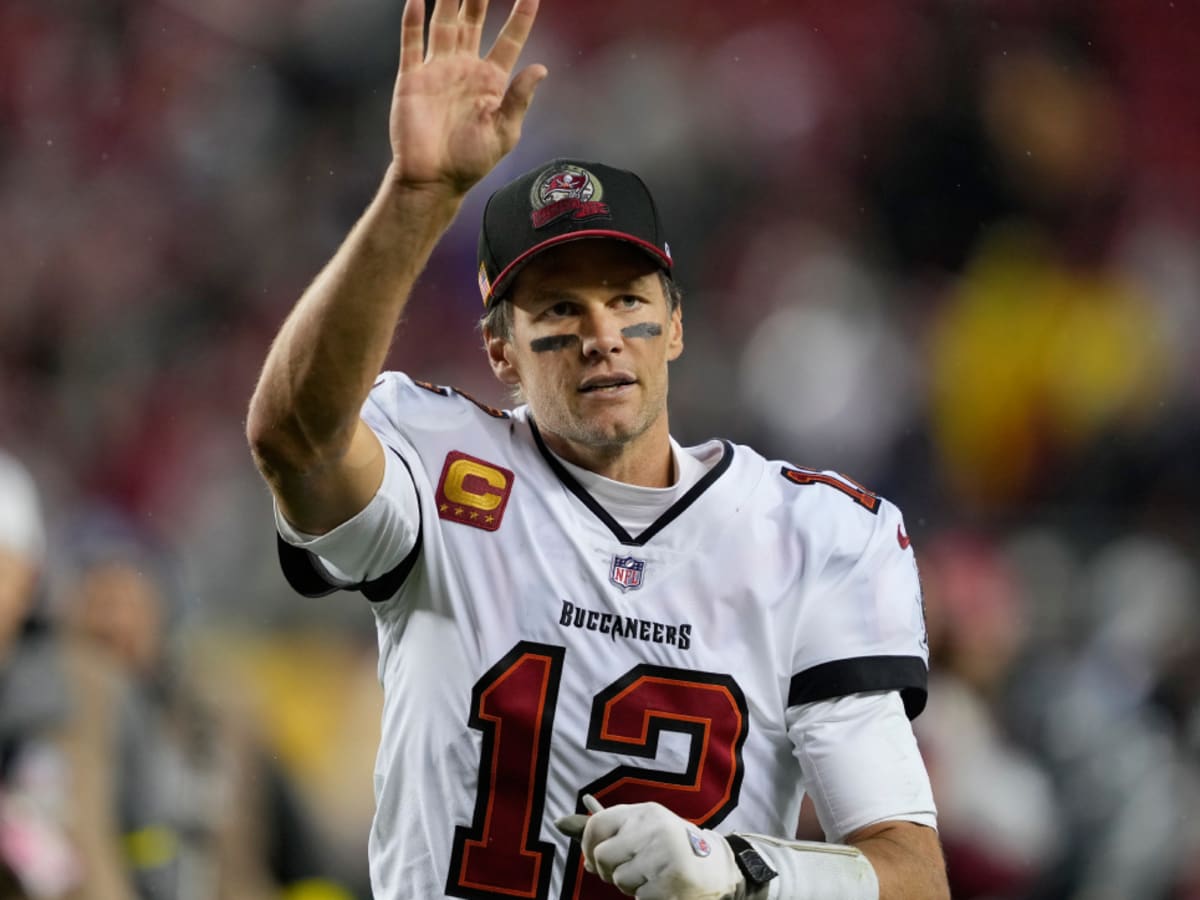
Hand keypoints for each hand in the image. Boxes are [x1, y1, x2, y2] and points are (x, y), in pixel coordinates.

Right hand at [389, 0, 546, 193]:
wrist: (432, 179)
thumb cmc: (470, 162)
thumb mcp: (504, 132)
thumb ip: (520, 98)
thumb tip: (541, 68)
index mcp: (492, 81)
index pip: (510, 39)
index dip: (522, 15)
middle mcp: (465, 68)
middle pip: (474, 20)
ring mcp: (438, 69)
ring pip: (444, 22)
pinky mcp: (412, 77)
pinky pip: (412, 42)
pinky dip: (413, 18)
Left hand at [557, 796, 744, 899]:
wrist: (719, 867)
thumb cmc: (673, 846)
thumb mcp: (646, 828)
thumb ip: (613, 831)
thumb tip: (567, 832)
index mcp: (645, 812)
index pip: (597, 824)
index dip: (587, 846)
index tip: (592, 858)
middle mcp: (653, 829)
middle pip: (604, 856)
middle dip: (609, 870)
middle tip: (628, 870)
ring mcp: (663, 855)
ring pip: (620, 880)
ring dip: (631, 885)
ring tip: (652, 876)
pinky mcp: (671, 882)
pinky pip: (639, 897)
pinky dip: (647, 897)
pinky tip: (664, 887)